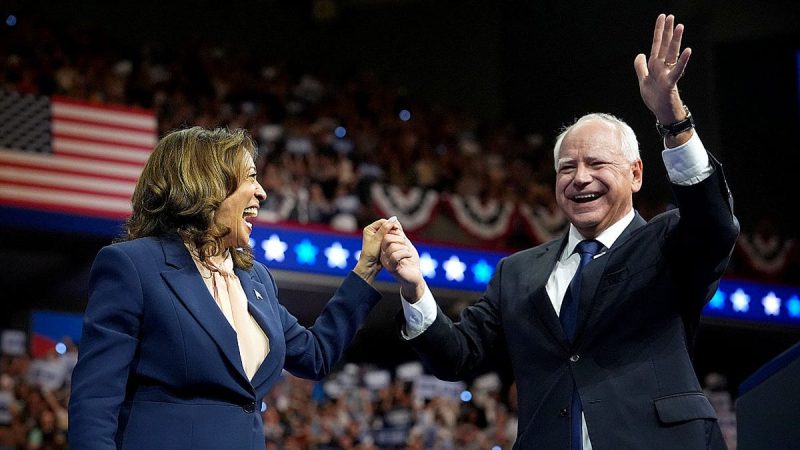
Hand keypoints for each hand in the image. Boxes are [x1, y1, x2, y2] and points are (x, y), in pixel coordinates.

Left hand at [353, 217, 396, 283]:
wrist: (369, 266)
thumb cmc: (370, 252)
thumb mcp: (377, 239)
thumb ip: (385, 229)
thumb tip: (394, 218)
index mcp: (369, 229)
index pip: (382, 222)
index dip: (390, 224)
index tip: (397, 228)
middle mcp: (373, 232)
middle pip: (386, 226)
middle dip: (392, 229)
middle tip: (399, 233)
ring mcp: (378, 238)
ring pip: (388, 232)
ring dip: (393, 234)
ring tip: (399, 238)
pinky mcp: (382, 243)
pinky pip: (389, 238)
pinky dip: (393, 239)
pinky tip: (397, 241)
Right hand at [380, 220, 426, 301]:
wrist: (415, 276)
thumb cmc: (410, 261)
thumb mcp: (405, 243)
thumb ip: (400, 233)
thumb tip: (394, 220)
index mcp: (385, 248)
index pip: (385, 233)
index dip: (395, 231)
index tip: (403, 236)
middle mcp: (383, 254)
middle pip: (387, 238)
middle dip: (399, 238)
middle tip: (406, 244)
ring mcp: (386, 261)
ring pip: (392, 246)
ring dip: (404, 247)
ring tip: (408, 252)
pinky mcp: (392, 268)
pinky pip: (395, 255)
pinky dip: (405, 253)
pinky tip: (409, 255)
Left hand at [634, 14, 691, 135]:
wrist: (661, 112)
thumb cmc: (655, 97)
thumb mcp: (643, 80)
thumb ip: (641, 67)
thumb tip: (639, 54)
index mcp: (656, 65)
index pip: (657, 44)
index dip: (659, 31)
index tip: (662, 17)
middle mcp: (663, 67)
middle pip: (665, 46)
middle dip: (667, 31)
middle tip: (671, 16)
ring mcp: (667, 74)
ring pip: (672, 54)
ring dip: (676, 40)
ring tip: (680, 26)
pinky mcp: (670, 83)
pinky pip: (677, 70)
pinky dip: (683, 61)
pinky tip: (688, 50)